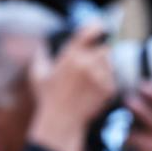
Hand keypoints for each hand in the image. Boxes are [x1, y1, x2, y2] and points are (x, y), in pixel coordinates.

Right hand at [28, 22, 116, 150]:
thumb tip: (43, 47)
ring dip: (104, 68)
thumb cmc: (47, 100)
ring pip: (110, 64)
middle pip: (105, 49)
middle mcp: (87, 63)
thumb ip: (40, 56)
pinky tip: (94, 92)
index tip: (100, 28)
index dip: (97, 27)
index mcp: (71, 55)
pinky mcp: (108, 89)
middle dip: (100, 55)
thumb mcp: (38, 75)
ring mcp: (99, 77)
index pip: (91, 31)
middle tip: (93, 65)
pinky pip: (113, 79)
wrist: (61, 123)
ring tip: (92, 80)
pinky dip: (107, 83)